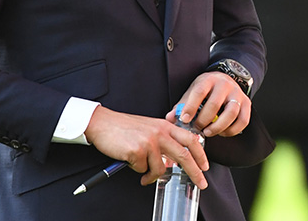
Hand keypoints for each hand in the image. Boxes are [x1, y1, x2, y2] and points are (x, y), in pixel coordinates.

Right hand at [84, 106, 208, 187]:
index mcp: (164, 126)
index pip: (190, 139)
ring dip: (151, 174)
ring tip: (141, 170)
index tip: (205, 166)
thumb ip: (163, 138)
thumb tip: (174, 158)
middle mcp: (159, 132)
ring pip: (160, 168)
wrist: (102, 123)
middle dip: (195, 173)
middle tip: (201, 183)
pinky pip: (142, 170)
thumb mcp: (149, 127)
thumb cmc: (124, 127)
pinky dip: (136, 169)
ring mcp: (149, 142)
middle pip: (184, 156)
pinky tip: (129, 160)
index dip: (200, 154)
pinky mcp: (137, 151)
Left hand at [167, 72, 251, 137]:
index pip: (199, 92)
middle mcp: (224, 85)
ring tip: (209, 132)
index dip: (191, 107)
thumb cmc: (207, 89)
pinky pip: (243, 121)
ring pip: (231, 113)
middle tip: (197, 128)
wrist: (226, 80)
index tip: (185, 119)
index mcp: (208, 80)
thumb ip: (182, 105)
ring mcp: (237, 94)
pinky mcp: (247, 103)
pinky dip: (232, 130)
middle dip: (204, 120)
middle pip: (215, 104)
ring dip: (219, 127)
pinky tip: (222, 132)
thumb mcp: (193, 91)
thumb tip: (170, 118)